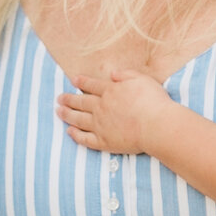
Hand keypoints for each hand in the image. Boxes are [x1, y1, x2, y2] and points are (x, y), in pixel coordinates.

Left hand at [56, 69, 171, 154]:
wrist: (156, 126)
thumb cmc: (153, 101)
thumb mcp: (142, 79)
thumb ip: (126, 74)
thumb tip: (112, 73)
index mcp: (110, 91)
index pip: (91, 85)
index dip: (81, 82)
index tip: (73, 80)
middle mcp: (101, 107)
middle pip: (80, 102)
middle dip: (68, 99)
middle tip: (59, 98)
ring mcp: (100, 125)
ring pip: (78, 119)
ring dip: (67, 115)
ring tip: (58, 112)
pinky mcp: (103, 141)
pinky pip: (84, 138)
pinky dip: (75, 135)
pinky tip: (69, 132)